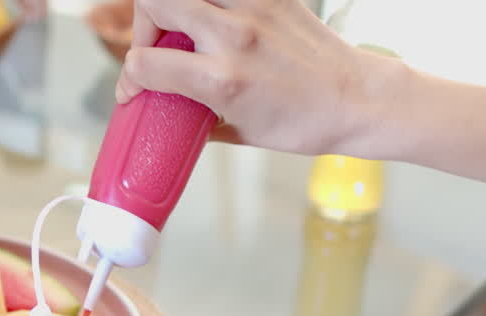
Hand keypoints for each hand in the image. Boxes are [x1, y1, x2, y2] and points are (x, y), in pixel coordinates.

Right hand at [115, 0, 396, 154]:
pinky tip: (217, 18)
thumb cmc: (306, 122)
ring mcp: (254, 9)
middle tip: (155, 48)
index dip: (128, 80)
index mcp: (222, 79)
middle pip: (154, 2)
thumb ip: (197, 118)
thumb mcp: (241, 132)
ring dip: (175, 6)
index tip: (134, 90)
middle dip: (142, 27)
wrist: (357, 99)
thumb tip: (173, 113)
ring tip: (184, 28)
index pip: (144, 64)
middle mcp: (233, 37)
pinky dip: (214, 1)